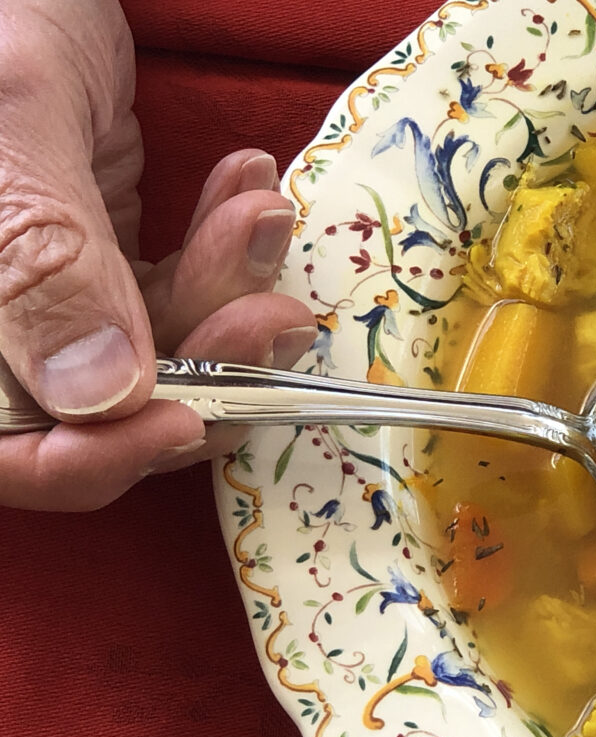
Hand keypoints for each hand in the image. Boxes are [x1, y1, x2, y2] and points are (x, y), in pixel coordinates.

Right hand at [0, 0, 315, 510]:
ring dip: (230, 291)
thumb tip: (101, 394)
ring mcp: (50, 293)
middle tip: (272, 313)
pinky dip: (223, 248)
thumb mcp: (7, 122)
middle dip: (205, 367)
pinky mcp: (101, 257)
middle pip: (105, 412)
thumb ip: (40, 258)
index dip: (94, 460)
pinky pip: (176, 287)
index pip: (6, 451)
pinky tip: (247, 189)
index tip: (189, 420)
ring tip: (263, 212)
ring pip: (161, 351)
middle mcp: (0, 325)